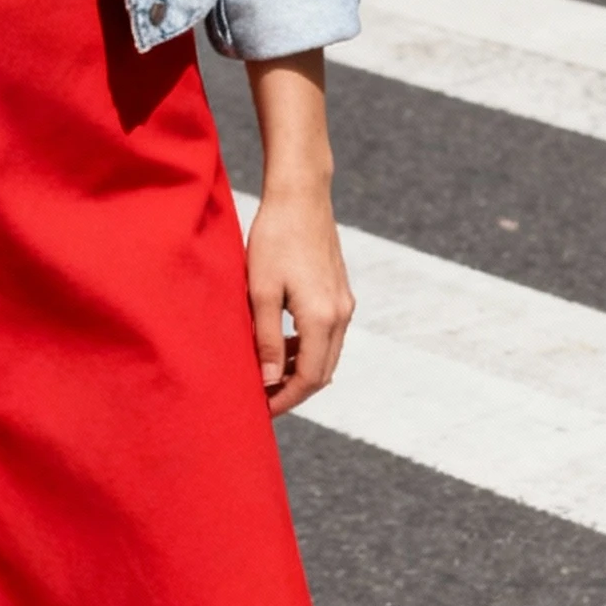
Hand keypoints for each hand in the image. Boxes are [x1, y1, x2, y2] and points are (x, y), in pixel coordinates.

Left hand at [246, 184, 354, 418]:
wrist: (301, 196)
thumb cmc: (274, 239)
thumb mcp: (260, 292)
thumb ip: (266, 340)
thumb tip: (268, 381)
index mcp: (322, 318)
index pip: (309, 378)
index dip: (285, 399)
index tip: (260, 410)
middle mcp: (341, 314)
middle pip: (322, 372)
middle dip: (293, 391)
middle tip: (261, 400)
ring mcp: (345, 303)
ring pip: (326, 355)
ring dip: (300, 371)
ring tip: (266, 376)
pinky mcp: (340, 293)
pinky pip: (328, 336)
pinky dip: (306, 350)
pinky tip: (281, 347)